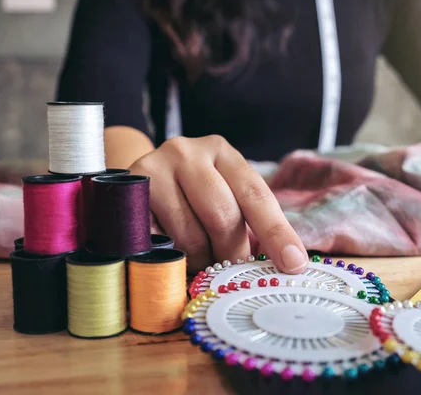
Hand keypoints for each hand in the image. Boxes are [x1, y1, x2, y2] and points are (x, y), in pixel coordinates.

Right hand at [129, 135, 308, 272]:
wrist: (137, 179)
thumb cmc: (191, 195)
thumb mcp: (223, 194)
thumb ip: (250, 221)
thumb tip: (288, 262)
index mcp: (221, 151)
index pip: (255, 195)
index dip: (277, 233)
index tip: (294, 264)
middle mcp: (186, 153)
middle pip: (222, 217)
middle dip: (232, 253)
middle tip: (231, 268)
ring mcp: (152, 170)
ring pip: (189, 236)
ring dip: (200, 260)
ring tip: (198, 257)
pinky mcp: (127, 198)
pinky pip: (158, 244)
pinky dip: (171, 258)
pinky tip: (174, 252)